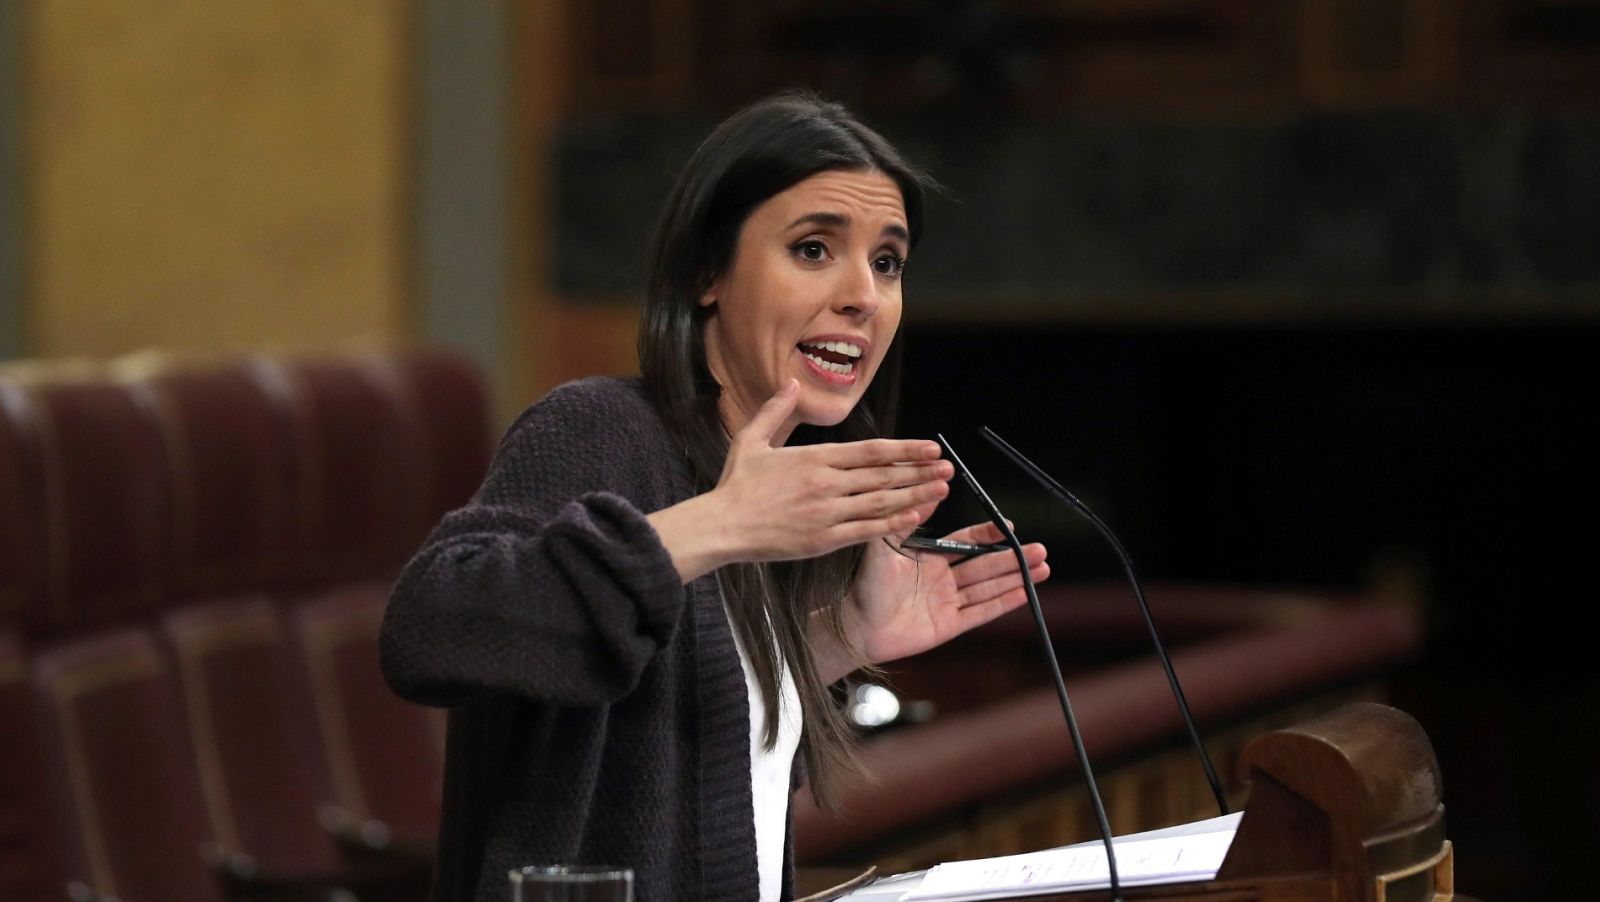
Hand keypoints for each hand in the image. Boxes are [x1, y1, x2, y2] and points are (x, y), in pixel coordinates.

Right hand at [648, 380, 952, 581]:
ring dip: (915, 494)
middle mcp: (827, 484)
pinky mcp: (824, 539)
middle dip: (919, 470)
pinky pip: (867, 531)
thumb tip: (794, 384)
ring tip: (941, 489)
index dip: (904, 449)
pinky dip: (893, 523)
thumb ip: (777, 410)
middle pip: (883, 474)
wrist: (722, 525)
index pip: (870, 451)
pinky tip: (914, 516)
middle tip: (947, 467)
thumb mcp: (752, 439)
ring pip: (881, 502)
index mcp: (814, 458)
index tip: (929, 447)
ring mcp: (828, 513)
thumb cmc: (736, 485)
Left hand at [820, 520, 1048, 678]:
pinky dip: (1003, 603)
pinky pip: (981, 613)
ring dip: (1016, 577)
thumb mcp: (884, 546)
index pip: (966, 541)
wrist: (855, 627)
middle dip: (1012, 557)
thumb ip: (906, 519)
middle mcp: (942, 579)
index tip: (1008, 526)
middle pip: (985, 565)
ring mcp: (947, 603)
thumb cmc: (864, 585)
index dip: (988, 535)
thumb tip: (930, 489)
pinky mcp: (949, 626)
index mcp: (929, 557)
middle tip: (1039, 548)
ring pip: (989, 587)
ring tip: (1042, 566)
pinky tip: (1025, 593)